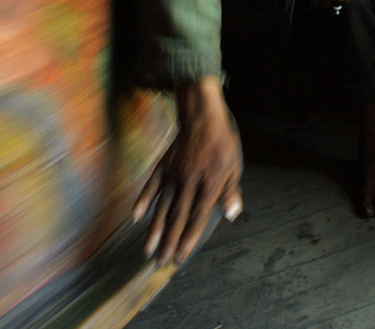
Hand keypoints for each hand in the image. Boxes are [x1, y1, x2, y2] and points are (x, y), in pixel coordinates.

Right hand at [133, 75, 242, 266]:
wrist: (202, 115)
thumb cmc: (222, 142)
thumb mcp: (235, 165)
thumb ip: (232, 191)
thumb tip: (231, 214)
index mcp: (210, 182)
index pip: (198, 216)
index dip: (189, 238)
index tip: (180, 257)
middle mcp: (189, 180)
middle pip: (177, 216)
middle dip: (169, 242)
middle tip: (160, 263)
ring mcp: (173, 173)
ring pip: (162, 206)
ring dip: (154, 230)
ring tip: (147, 251)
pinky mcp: (163, 165)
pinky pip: (151, 186)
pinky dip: (142, 202)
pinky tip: (135, 218)